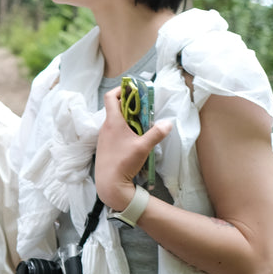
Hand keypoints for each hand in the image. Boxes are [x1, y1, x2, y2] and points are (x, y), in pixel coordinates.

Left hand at [95, 88, 171, 209]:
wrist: (109, 184)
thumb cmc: (123, 163)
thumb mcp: (143, 147)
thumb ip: (157, 133)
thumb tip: (168, 123)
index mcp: (112, 122)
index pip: (111, 96)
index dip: (121, 89)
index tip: (133, 89)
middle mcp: (105, 127)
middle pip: (115, 108)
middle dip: (129, 104)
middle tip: (144, 107)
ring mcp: (104, 137)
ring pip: (115, 120)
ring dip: (127, 118)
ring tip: (142, 122)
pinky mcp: (105, 146)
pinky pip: (113, 131)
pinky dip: (124, 129)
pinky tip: (134, 138)